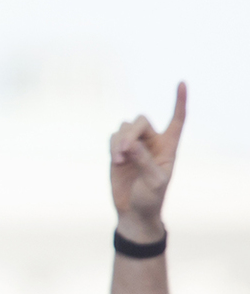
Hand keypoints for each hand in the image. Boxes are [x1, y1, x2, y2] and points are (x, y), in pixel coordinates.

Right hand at [110, 83, 185, 239]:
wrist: (133, 211)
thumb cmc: (151, 197)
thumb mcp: (155, 181)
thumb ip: (144, 160)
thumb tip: (130, 143)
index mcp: (169, 148)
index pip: (177, 120)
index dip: (180, 101)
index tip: (181, 82)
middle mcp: (152, 143)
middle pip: (141, 121)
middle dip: (131, 133)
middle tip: (125, 150)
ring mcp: (134, 146)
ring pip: (124, 128)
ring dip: (119, 141)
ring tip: (119, 159)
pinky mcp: (118, 151)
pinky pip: (113, 137)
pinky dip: (112, 145)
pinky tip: (115, 160)